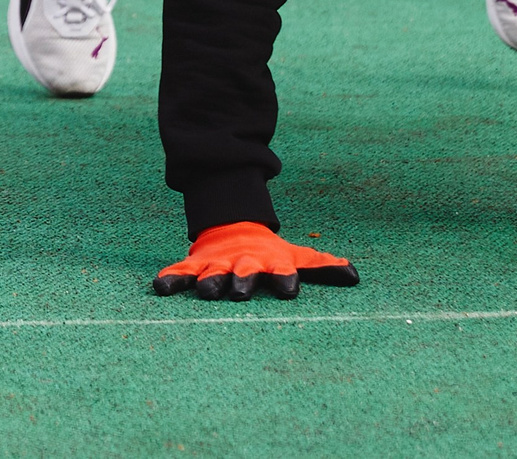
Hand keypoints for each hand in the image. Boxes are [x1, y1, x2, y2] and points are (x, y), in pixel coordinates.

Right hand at [150, 221, 358, 300]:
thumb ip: (322, 267)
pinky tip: (160, 288)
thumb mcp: (294, 256)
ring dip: (209, 282)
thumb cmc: (268, 251)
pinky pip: (180, 272)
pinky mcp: (194, 264)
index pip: (280, 271)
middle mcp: (242, 264)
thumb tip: (356, 277)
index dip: (285, 278)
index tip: (289, 289)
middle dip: (242, 282)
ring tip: (207, 292)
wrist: (232, 223)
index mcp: (269, 262)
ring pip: (211, 274)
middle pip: (242, 274)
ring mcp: (217, 264)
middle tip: (240, 293)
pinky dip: (171, 279)